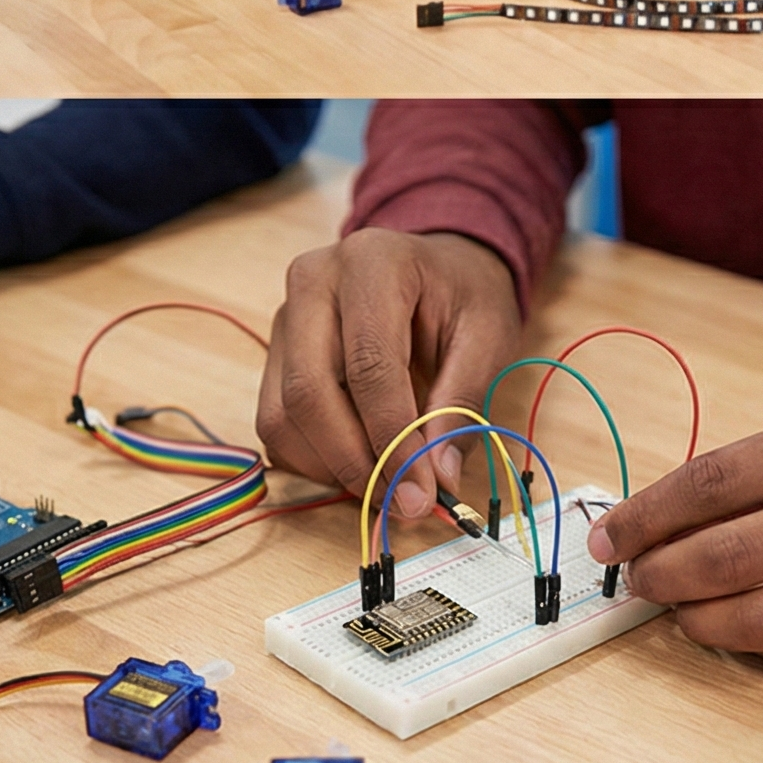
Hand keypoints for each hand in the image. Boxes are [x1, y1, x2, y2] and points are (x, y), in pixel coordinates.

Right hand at [255, 229, 522, 521]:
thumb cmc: (464, 296)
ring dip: (331, 466)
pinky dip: (314, 459)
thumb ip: (462, 404)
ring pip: (282, 415)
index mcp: (373, 263)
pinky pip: (276, 423)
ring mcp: (284, 317)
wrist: (437, 268)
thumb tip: (436, 478)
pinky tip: (361, 462)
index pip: (368, 365)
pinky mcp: (274, 353)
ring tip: (387, 484)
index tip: (419, 490)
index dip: (390, 437)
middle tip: (400, 500)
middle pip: (310, 392)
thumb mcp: (488, 337)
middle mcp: (313, 283)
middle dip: (355, 460)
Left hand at [587, 405, 762, 668]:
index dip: (645, 514)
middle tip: (637, 577)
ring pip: (757, 620)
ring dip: (696, 621)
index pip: (712, 483)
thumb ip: (756, 469)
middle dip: (659, 574)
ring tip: (679, 609)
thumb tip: (661, 518)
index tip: (609, 535)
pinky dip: (754, 645)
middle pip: (725, 557)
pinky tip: (738, 627)